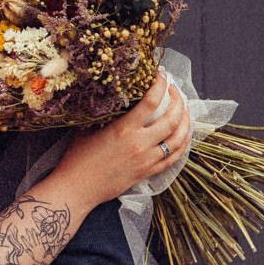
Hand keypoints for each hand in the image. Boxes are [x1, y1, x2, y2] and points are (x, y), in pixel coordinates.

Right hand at [57, 73, 192, 205]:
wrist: (77, 189)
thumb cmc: (77, 158)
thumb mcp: (87, 129)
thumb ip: (105, 114)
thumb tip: (115, 98)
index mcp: (124, 129)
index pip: (151, 101)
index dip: (160, 85)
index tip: (161, 76)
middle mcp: (140, 144)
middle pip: (172, 119)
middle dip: (179, 101)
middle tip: (175, 92)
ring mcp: (146, 160)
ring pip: (178, 139)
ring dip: (186, 122)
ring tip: (184, 112)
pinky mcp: (147, 173)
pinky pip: (174, 158)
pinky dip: (183, 145)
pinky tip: (183, 136)